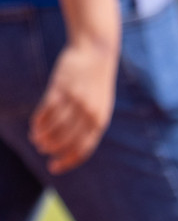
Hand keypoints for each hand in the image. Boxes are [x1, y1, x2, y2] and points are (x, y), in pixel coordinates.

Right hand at [29, 37, 116, 173]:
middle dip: (52, 149)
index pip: (83, 148)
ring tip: (36, 139)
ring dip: (43, 136)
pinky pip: (47, 110)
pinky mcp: (61, 88)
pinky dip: (39, 121)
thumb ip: (89, 122)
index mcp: (100, 121)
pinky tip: (34, 126)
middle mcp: (89, 114)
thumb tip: (72, 142)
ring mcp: (75, 101)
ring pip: (55, 127)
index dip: (68, 160)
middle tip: (42, 149)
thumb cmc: (96, 82)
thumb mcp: (99, 105)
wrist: (96, 53)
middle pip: (67, 140)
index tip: (54, 167)